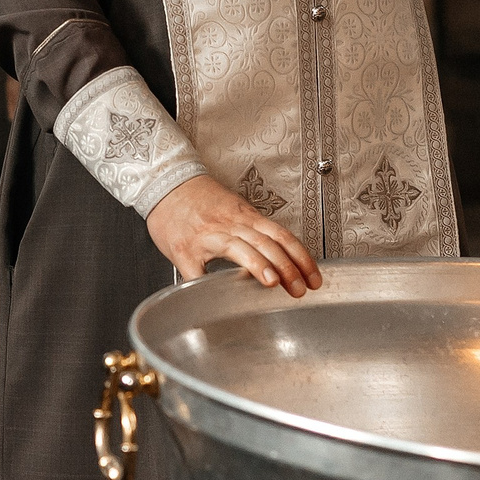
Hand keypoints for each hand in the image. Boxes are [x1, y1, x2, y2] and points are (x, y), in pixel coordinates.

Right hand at [145, 174, 322, 295]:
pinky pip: (199, 270)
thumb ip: (252, 232)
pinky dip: (211, 285)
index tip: (313, 277)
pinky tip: (221, 297)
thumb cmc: (200, 200)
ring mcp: (207, 236)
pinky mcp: (184, 249)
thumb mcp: (233, 210)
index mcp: (245, 216)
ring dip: (260, 265)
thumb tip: (279, 260)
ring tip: (274, 283)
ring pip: (240, 248)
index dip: (300, 257)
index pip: (281, 235)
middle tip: (301, 288)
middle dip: (288, 267)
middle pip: (266, 243)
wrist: (166, 182)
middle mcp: (230, 224)